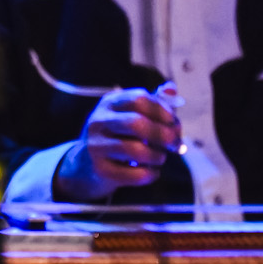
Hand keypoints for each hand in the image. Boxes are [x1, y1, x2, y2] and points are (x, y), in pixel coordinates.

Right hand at [54, 88, 182, 201]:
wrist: (86, 164)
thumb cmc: (118, 135)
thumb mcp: (131, 114)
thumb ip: (154, 102)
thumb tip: (172, 90)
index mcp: (109, 103)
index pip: (139, 99)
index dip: (162, 111)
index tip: (174, 123)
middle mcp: (98, 121)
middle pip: (137, 123)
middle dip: (163, 135)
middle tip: (176, 145)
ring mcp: (96, 146)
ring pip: (135, 150)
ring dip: (157, 156)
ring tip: (160, 158)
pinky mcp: (100, 170)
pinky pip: (134, 174)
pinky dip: (150, 174)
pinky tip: (152, 172)